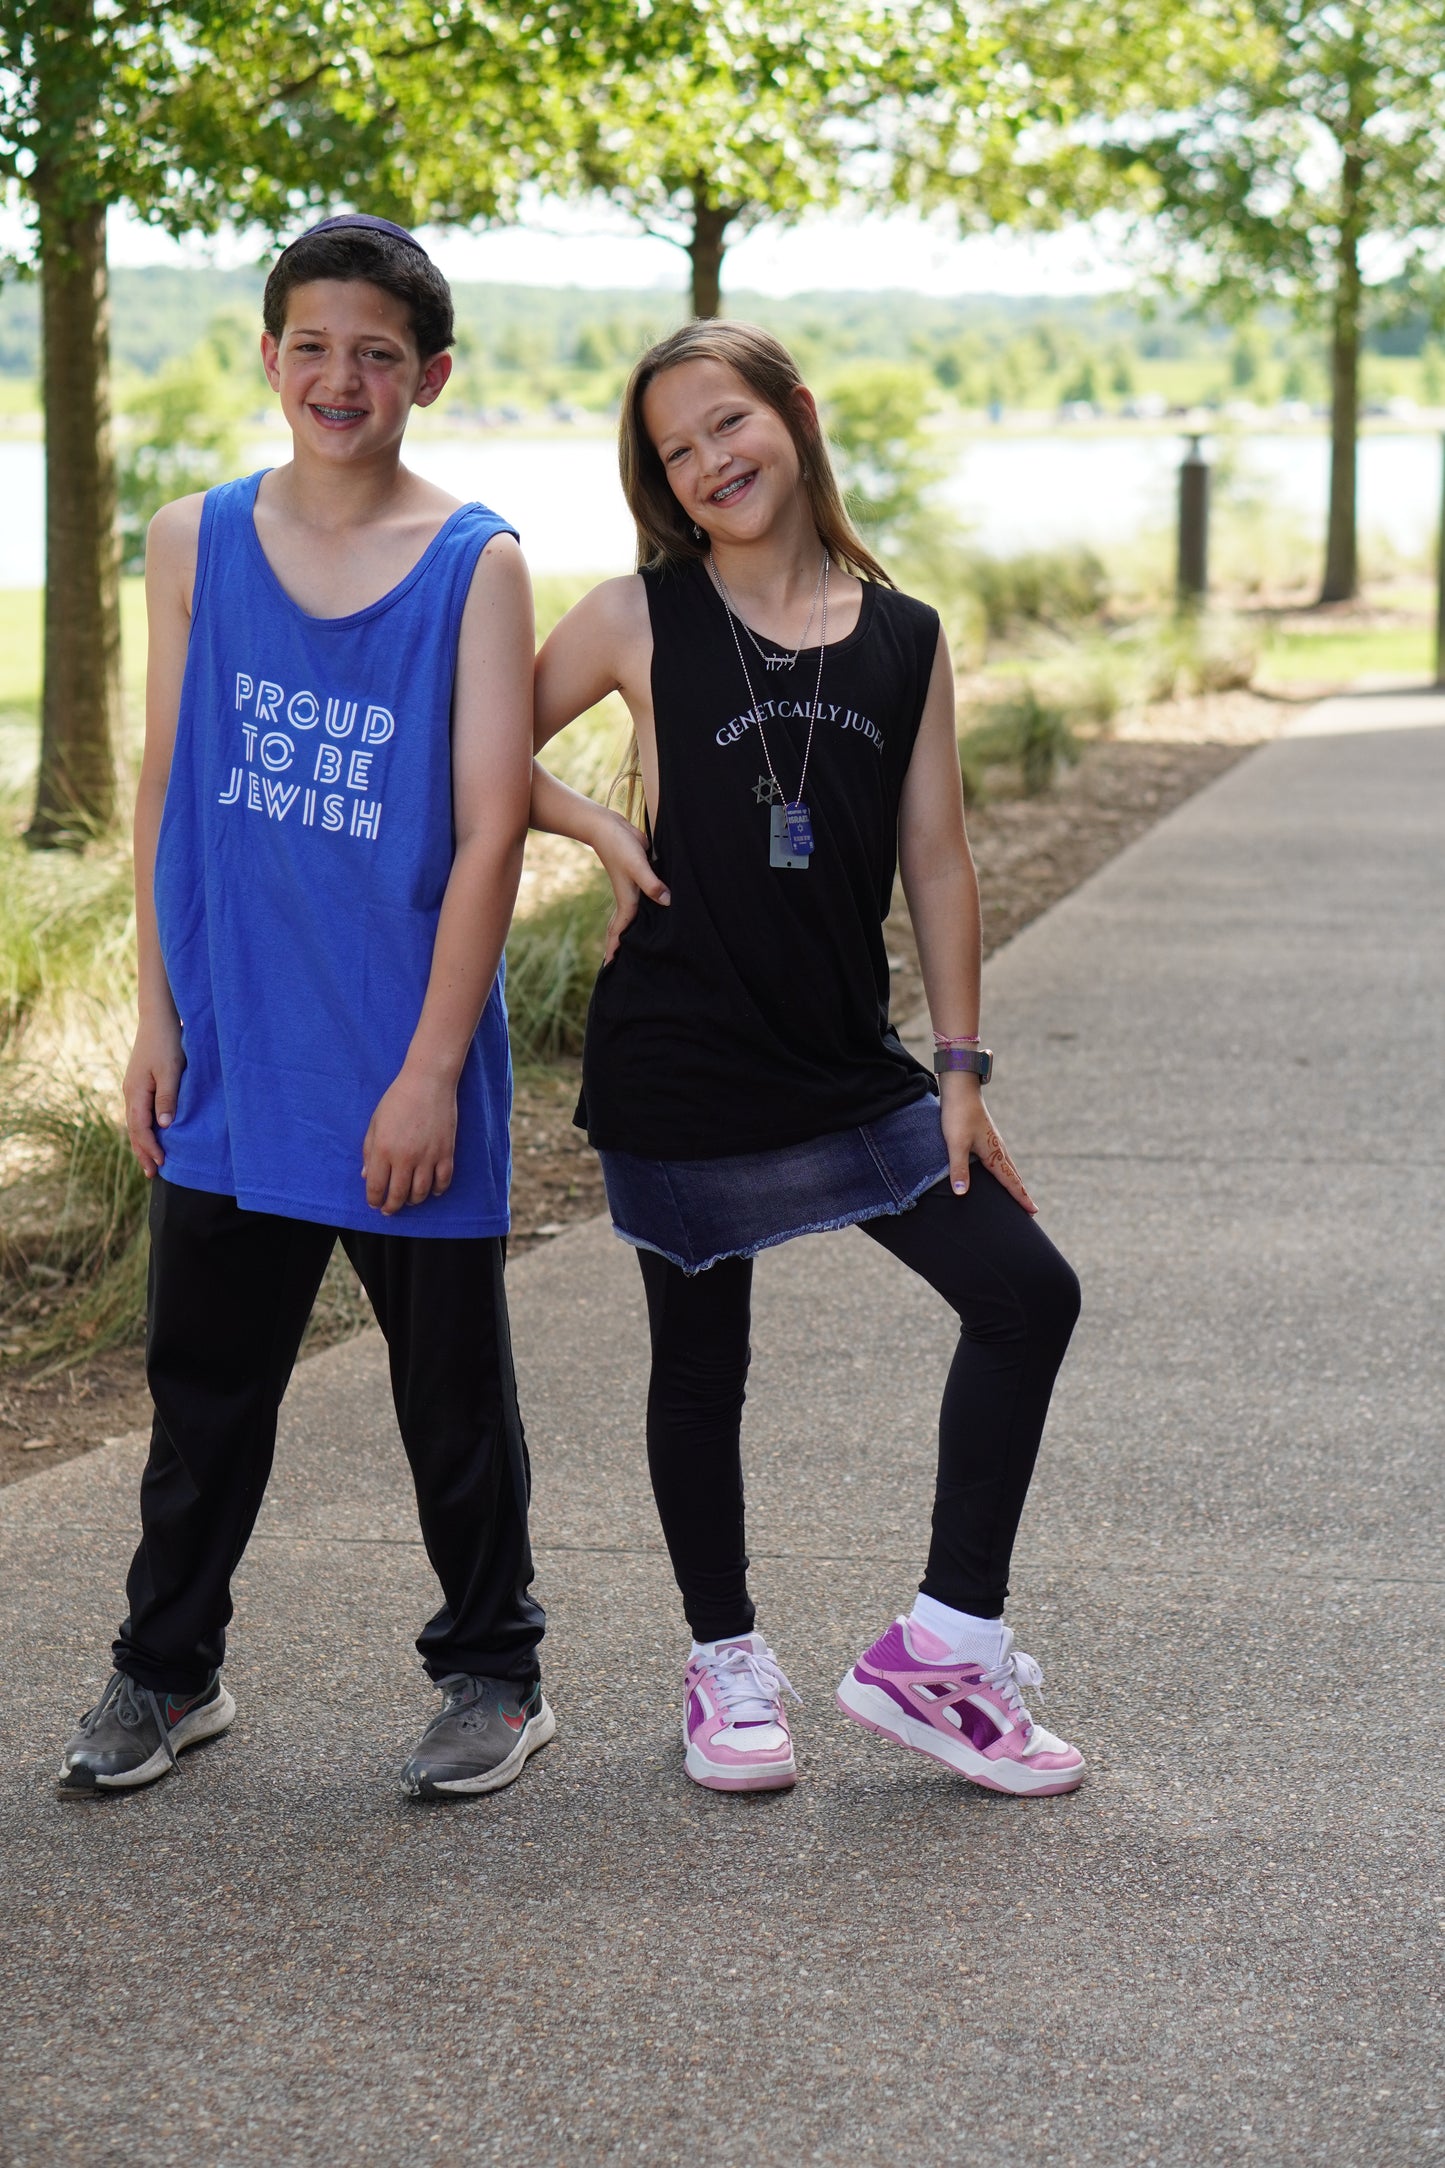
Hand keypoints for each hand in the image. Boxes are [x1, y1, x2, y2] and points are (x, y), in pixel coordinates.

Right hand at [124, 1014, 184, 1177]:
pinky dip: (144, 1129)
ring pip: (135, 1122)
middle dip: (142, 1152)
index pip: (140, 1128)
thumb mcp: (171, 1070)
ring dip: (142, 1143)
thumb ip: (168, 1098)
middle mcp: (130, 1093)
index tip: (162, 1163)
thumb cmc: (167, 1042)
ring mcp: (133, 1088)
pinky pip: (139, 1113)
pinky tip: (152, 1135)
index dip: (150, 1148)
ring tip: (150, 1161)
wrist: (158, 1018)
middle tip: (152, 1174)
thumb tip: (163, 1126)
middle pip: (134, 1130)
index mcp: (135, 1092)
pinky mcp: (140, 1084)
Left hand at [363, 1066, 458, 1214]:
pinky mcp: (446, 1152)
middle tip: (389, 1210)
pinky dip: (437, 1190)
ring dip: (413, 1200)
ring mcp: (427, 1156)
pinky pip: (443, 1181)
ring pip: (421, 1192)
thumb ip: (369, 1150)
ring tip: (408, 1200)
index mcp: (383, 1149)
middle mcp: (405, 1157)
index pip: (376, 1186)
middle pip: (398, 1195)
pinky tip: (432, 1191)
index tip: (374, 1203)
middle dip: (391, 1207)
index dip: (374, 1200)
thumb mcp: (375, 1123)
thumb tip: (366, 1175)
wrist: (428, 1082)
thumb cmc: (397, 1099)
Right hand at [593, 808, 669, 963]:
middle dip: (619, 946)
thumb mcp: (638, 865)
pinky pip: (641, 902)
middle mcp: (629, 898)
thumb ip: (652, 884)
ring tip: (633, 947)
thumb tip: (667, 902)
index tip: (609, 967)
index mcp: (627, 900)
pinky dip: (641, 914)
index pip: (620, 931)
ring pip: (631, 917)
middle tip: (618, 965)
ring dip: (629, 932)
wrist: (608, 828)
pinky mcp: (639, 878)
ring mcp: (633, 889)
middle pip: (622, 928)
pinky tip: (651, 914)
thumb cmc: (620, 847)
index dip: (615, 948)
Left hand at [939, 1077, 1036, 1214]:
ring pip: (1009, 1166)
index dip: (1021, 1197)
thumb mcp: (956, 1144)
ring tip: (1019, 1192)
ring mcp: (994, 1141)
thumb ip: (958, 1169)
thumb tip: (962, 1193)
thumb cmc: (958, 1115)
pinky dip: (1006, 1170)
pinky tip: (1000, 1169)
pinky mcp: (987, 1136)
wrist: (961, 1088)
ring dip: (1015, 1181)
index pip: (1010, 1181)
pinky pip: (1001, 1158)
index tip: (1033, 1212)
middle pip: (1014, 1176)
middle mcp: (998, 1149)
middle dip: (1021, 1193)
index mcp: (994, 1153)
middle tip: (1031, 1210)